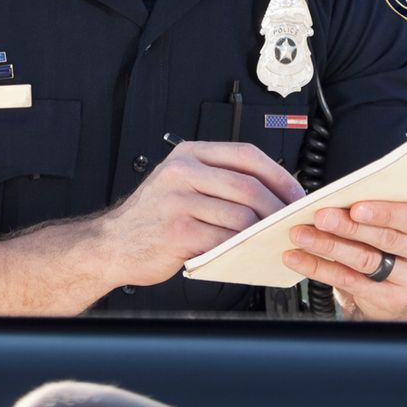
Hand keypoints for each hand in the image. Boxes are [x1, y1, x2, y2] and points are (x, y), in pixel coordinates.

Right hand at [97, 142, 305, 287]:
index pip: (246, 155)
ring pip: (240, 215)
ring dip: (262, 231)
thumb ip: (218, 180)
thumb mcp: (180, 183)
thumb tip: (272, 192)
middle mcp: (182, 173)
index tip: (295, 193)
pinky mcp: (178, 233)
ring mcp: (178, 203)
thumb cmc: (152, 217)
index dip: (279, 175)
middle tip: (289, 221)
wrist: (111, 244)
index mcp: (188, 154)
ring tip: (270, 238)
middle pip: (248, 187)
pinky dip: (242, 247)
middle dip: (277, 207)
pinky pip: (224, 240)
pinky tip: (246, 251)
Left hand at [282, 201, 406, 319]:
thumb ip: (389, 205)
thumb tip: (343, 193)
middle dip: (348, 226)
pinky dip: (319, 268)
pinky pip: (350, 282)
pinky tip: (299, 257)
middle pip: (386, 239)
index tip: (355, 207)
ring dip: (328, 246)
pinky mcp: (391, 300)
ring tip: (302, 234)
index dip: (384, 212)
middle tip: (320, 216)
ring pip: (365, 260)